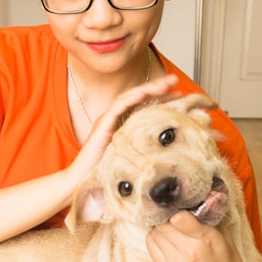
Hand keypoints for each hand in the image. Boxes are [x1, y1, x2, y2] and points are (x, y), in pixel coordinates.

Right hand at [65, 74, 179, 185]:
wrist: (82, 181)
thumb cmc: (105, 173)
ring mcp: (108, 120)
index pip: (144, 105)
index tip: (178, 94)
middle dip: (158, 87)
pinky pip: (117, 106)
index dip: (161, 98)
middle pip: (139, 97)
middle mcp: (115, 119)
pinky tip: (143, 93)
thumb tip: (169, 152)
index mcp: (123, 125)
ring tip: (164, 83)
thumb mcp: (132, 159)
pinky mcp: (102, 125)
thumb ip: (146, 151)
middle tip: (175, 80)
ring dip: (148, 88)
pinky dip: (130, 98)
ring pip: (130, 97)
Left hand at [147, 211, 253, 261]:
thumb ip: (212, 218)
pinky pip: (150, 244)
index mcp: (206, 240)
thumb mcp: (227, 240)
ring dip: (161, 225)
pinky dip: (155, 236)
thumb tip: (205, 195)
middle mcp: (188, 252)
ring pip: (154, 231)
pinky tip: (167, 238)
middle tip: (176, 214)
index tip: (181, 206)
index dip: (177, 208)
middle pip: (163, 222)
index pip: (178, 218)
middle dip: (168, 215)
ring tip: (173, 227)